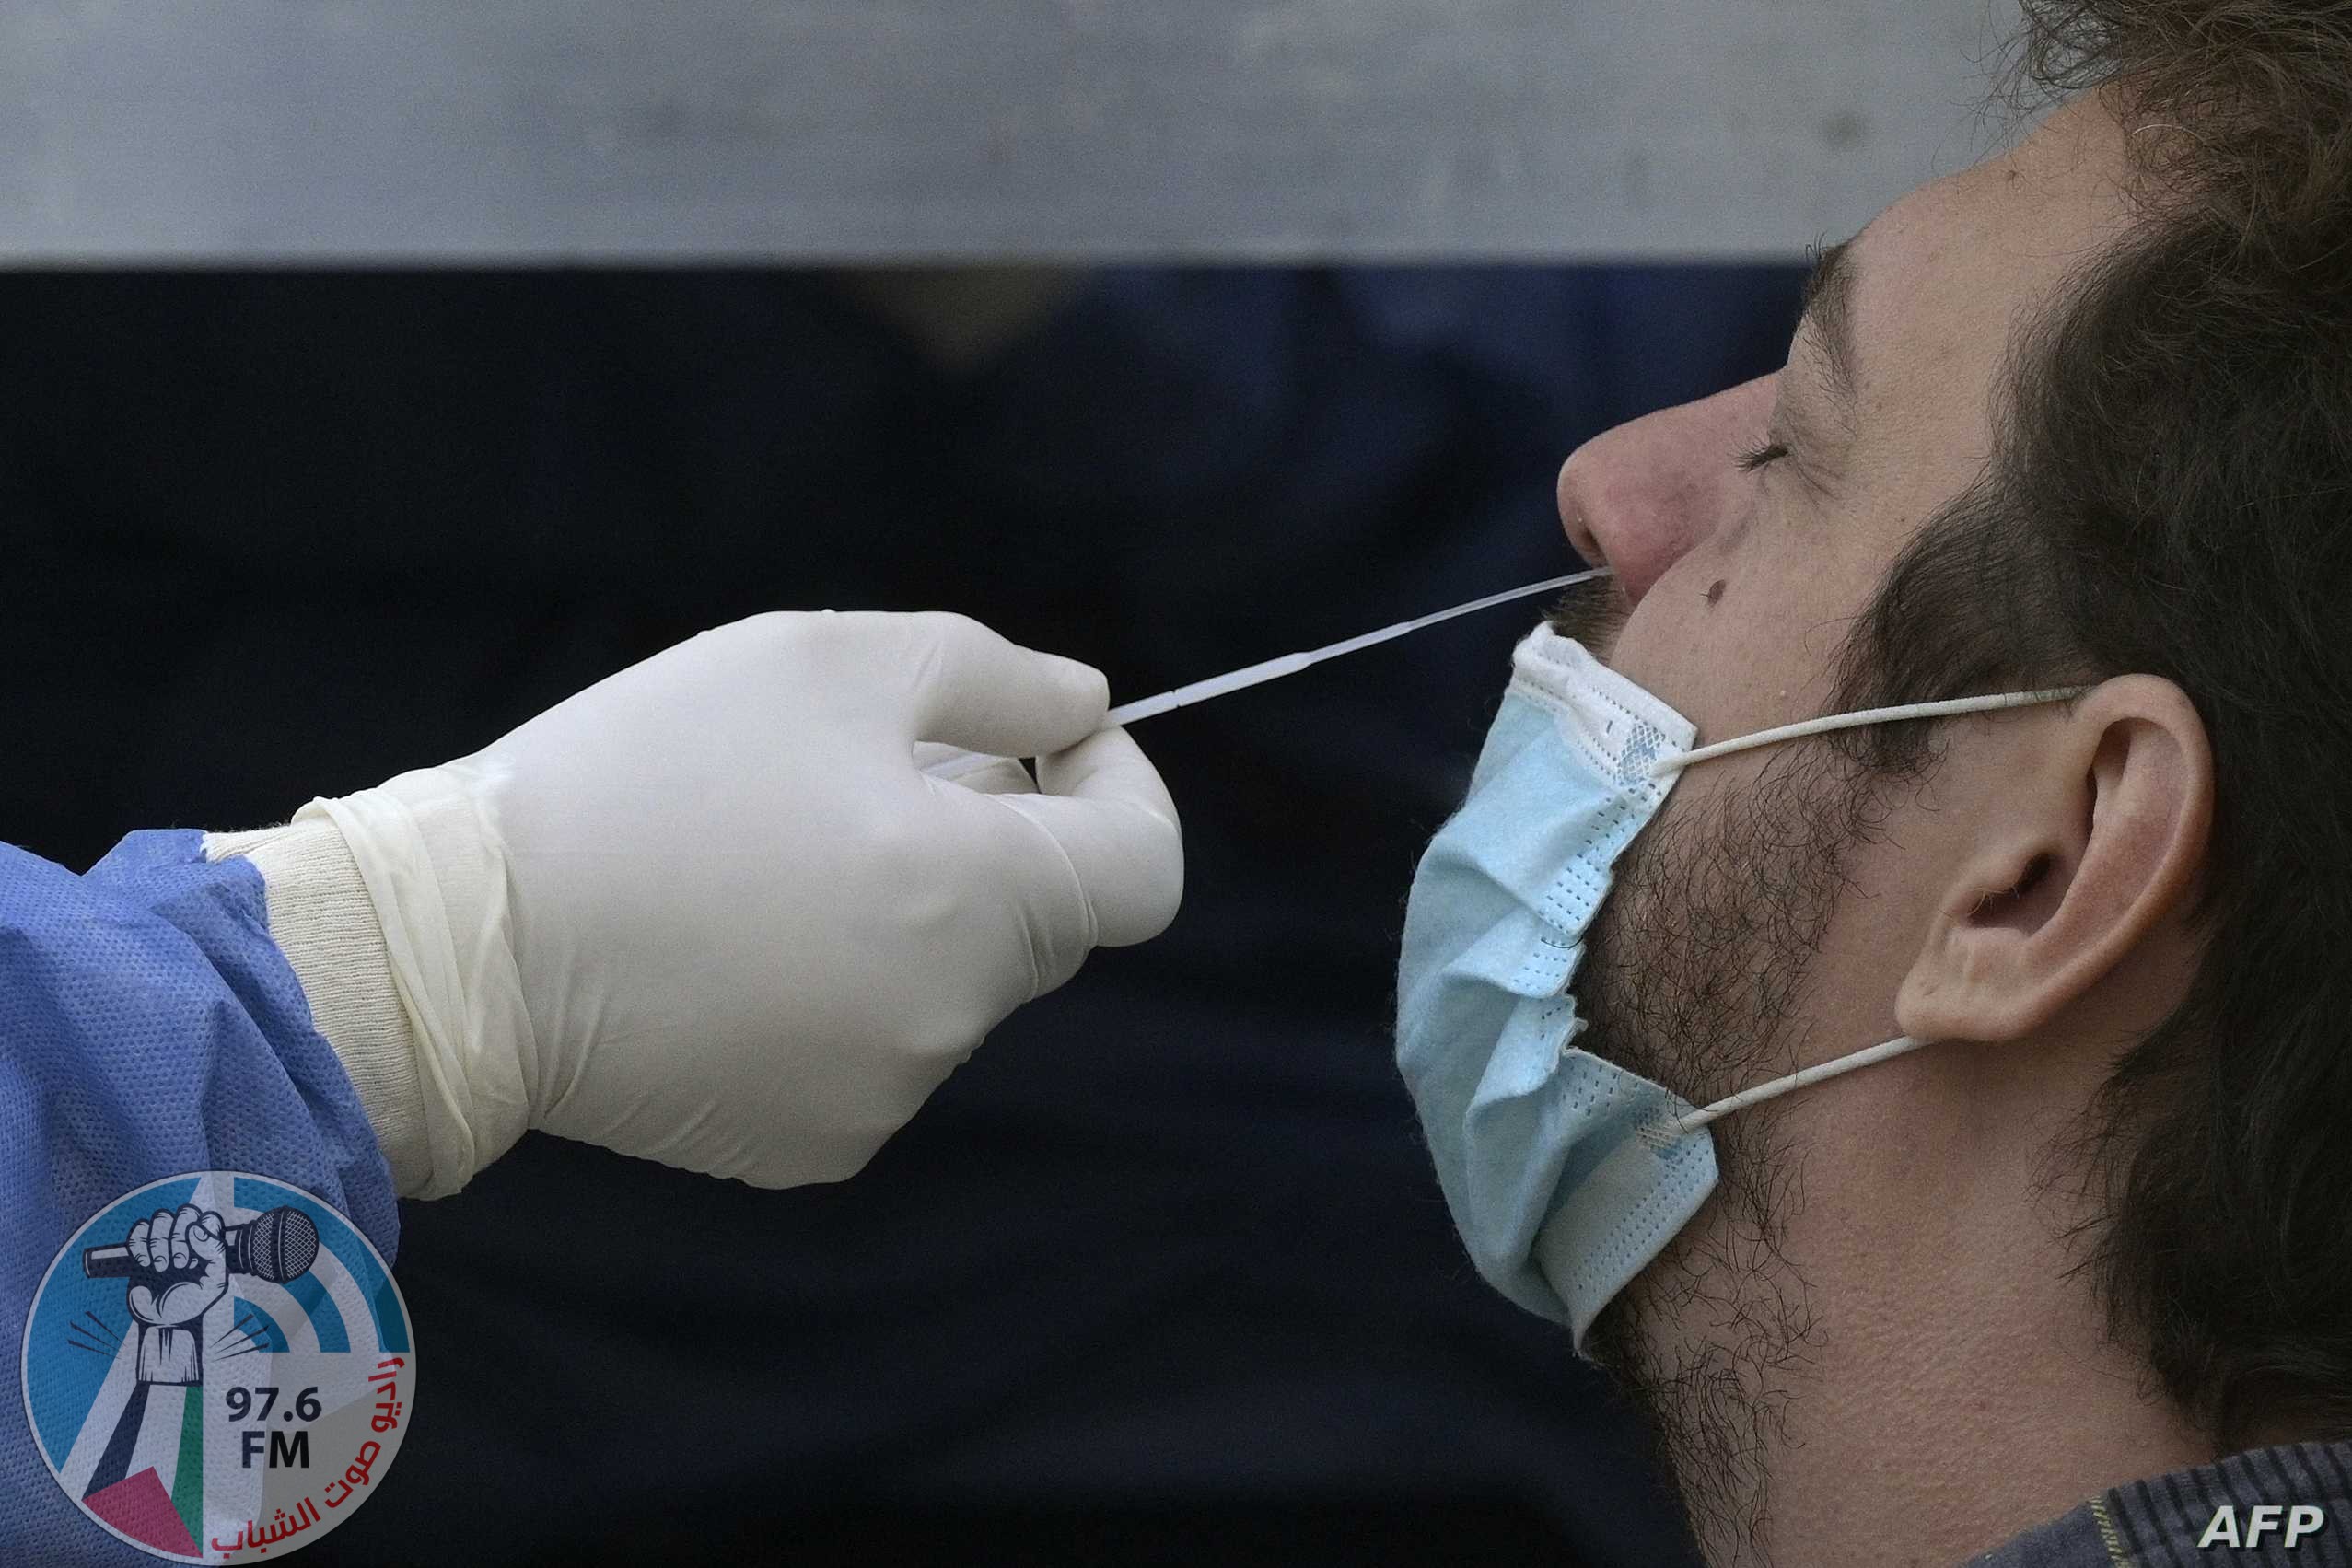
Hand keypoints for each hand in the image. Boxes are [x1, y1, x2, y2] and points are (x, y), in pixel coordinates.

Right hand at [124, 1206, 227, 1330]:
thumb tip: (195, 1228)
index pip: (208, 1216)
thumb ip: (214, 1254)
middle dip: (179, 1237)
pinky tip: (145, 1264)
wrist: (159, 1321)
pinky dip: (139, 1244)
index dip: (202, 1231)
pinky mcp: (141, 1247)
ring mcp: (163, 1240)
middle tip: (179, 1265)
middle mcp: (187, 1237)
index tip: (196, 1257)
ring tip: (162, 1269)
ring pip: (161, 1217)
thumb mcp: (213, 1284)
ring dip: (159, 1243)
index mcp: (208, 1244)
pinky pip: (138, 1229)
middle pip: (185, 1211)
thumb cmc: (190, 1303)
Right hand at [359, 610, 1183, 1190]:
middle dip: (993, 835)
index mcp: (980, 899)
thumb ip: (994, 675)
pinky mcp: (808, 1147)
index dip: (1117, 784)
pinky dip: (842, 987)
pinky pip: (876, 1048)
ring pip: (952, 982)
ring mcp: (883, 1098)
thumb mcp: (829, 661)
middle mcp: (953, 1021)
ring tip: (772, 849)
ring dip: (910, 910)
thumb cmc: (649, 773)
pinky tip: (733, 937)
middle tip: (872, 767)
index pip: (1145, 870)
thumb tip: (1082, 707)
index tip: (1042, 736)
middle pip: (1043, 922)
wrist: (466, 942)